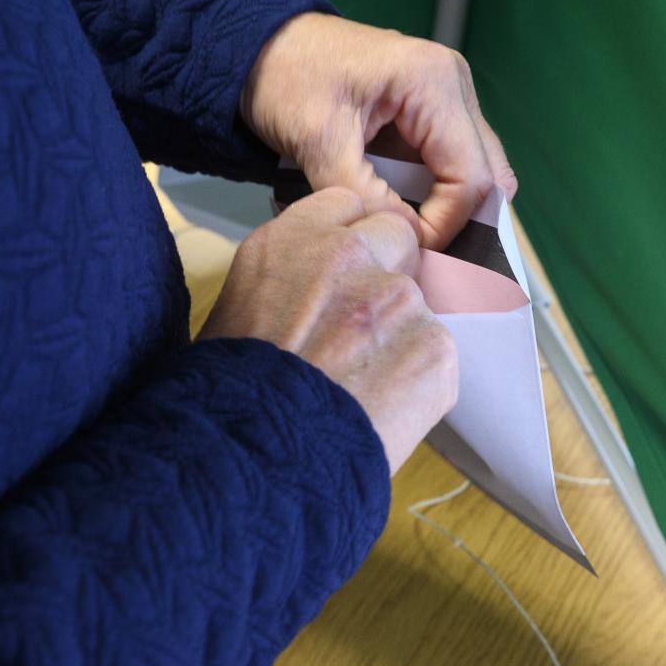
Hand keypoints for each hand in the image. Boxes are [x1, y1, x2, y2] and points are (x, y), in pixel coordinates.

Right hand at [198, 187, 457, 472]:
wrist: (256, 459)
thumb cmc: (228, 396)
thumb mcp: (235, 310)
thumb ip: (287, 279)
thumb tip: (309, 292)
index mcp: (292, 240)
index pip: (345, 206)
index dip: (349, 239)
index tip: (345, 271)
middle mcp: (350, 255)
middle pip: (397, 235)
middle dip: (389, 269)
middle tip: (363, 325)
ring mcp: (398, 300)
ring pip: (420, 303)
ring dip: (402, 334)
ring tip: (363, 385)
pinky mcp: (435, 347)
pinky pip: (437, 356)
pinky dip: (418, 383)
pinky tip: (382, 411)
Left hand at [240, 12, 515, 248]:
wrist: (257, 46)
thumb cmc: (284, 81)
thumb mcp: (318, 142)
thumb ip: (367, 196)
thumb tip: (409, 239)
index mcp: (433, 82)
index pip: (470, 176)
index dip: (446, 225)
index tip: (404, 248)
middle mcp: (453, 82)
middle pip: (488, 172)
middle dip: (458, 220)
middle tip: (416, 250)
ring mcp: (446, 92)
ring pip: (474, 168)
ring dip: (446, 206)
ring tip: (408, 234)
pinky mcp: (431, 105)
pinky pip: (449, 158)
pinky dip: (432, 190)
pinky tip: (401, 209)